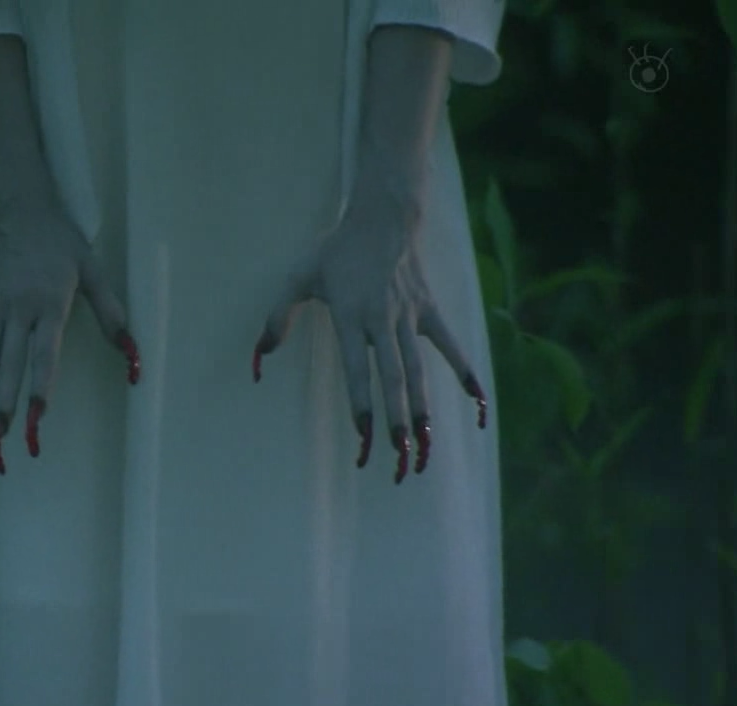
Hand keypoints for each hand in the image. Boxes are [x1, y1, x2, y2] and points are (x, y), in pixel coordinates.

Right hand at [0, 198, 139, 474]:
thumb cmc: (60, 239)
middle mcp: (18, 310)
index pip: (43, 355)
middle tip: (3, 439)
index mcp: (49, 304)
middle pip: (10, 365)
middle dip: (6, 404)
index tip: (36, 417)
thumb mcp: (92, 269)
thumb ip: (110, 312)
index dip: (39, 386)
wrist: (17, 205)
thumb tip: (132, 351)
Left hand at [253, 197, 486, 483]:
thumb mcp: (298, 276)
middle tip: (398, 454)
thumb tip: (259, 356)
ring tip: (424, 446)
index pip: (357, 366)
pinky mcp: (430, 310)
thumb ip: (277, 316)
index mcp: (351, 314)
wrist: (384, 219)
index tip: (362, 434)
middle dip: (396, 416)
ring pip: (419, 369)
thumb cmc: (336, 252)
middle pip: (393, 375)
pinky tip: (477, 404)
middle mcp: (383, 318)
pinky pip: (450, 345)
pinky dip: (465, 373)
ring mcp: (410, 315)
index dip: (360, 400)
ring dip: (424, 408)